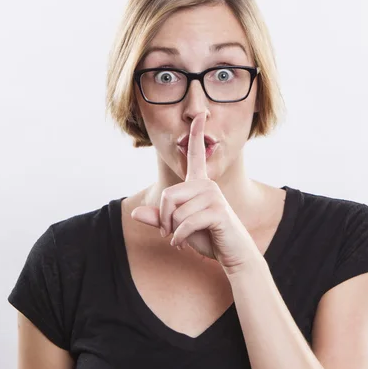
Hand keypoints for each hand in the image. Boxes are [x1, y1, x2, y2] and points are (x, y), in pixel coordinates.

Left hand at [130, 112, 261, 273]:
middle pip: (169, 195)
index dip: (197, 134)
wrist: (232, 254)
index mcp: (199, 184)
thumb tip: (135, 213)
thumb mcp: (177, 227)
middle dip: (164, 219)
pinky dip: (179, 238)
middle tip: (168, 234)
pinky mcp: (218, 212)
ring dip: (173, 231)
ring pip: (176, 212)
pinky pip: (186, 223)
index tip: (200, 114)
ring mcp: (214, 197)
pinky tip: (182, 245)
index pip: (196, 154)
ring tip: (180, 239)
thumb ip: (158, 219)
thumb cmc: (206, 237)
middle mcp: (208, 185)